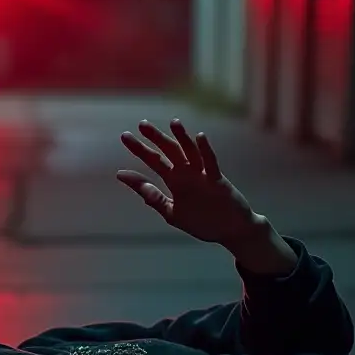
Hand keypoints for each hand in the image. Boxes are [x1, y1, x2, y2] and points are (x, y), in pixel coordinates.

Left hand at [117, 120, 259, 248]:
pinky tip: (199, 137)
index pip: (155, 161)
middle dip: (156, 138)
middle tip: (142, 124)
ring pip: (191, 153)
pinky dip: (205, 151)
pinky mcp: (217, 182)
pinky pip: (211, 164)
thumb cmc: (201, 223)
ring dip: (182, 138)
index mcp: (175, 182)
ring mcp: (203, 176)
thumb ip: (152, 197)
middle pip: (169, 151)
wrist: (230, 232)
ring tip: (173, 123)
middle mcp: (187, 175)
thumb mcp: (171, 212)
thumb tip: (125, 177)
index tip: (125, 137)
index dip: (140, 150)